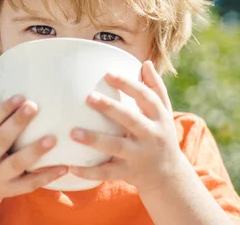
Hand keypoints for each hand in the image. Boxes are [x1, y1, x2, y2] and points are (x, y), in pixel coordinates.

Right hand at [0, 95, 67, 198]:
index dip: (1, 110)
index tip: (20, 97)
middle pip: (0, 141)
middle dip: (17, 123)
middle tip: (34, 107)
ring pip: (17, 164)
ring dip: (35, 151)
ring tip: (53, 138)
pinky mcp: (12, 190)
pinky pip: (31, 183)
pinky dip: (47, 176)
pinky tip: (64, 167)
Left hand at [69, 61, 184, 192]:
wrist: (169, 175)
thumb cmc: (162, 135)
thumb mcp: (164, 112)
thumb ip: (155, 88)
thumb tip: (146, 63)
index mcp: (159, 117)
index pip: (146, 97)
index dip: (128, 85)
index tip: (108, 74)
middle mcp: (151, 136)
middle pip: (130, 119)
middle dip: (110, 108)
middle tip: (88, 97)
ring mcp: (139, 155)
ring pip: (116, 147)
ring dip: (94, 140)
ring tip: (73, 133)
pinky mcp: (128, 173)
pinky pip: (107, 172)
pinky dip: (89, 172)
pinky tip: (71, 166)